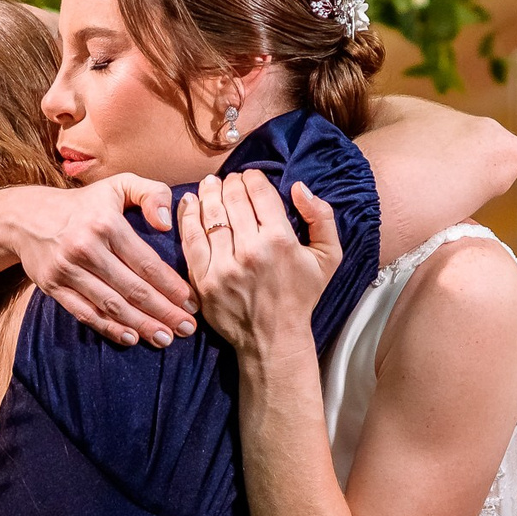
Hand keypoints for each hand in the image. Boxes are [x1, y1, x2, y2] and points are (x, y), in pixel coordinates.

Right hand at [11, 173, 190, 346]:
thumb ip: (151, 193)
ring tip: (166, 338)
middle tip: (187, 328)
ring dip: (142, 325)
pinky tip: (132, 338)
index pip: (147, 263)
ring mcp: (68, 270)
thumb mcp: (118, 185)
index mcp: (106, 223)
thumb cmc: (84, 204)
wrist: (26, 216)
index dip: (172, 286)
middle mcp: (86, 248)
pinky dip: (109, 328)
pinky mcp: (54, 286)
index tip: (192, 302)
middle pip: (133, 288)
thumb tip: (166, 223)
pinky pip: (85, 313)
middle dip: (164, 312)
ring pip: (111, 305)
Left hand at [180, 170, 338, 356]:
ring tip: (210, 185)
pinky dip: (188, 216)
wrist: (274, 338)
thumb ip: (322, 217)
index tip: (250, 177)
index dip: (252, 177)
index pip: (258, 191)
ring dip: (208, 193)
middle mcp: (250, 250)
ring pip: (209, 214)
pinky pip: (190, 238)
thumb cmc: (301, 296)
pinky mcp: (204, 279)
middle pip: (231, 198)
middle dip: (230, 182)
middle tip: (229, 180)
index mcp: (280, 240)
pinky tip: (190, 203)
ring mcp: (223, 265)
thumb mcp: (328, 258)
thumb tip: (299, 188)